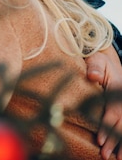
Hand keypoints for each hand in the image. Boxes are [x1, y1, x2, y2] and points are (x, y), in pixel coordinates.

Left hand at [86, 45, 121, 159]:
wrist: (107, 61)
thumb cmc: (98, 62)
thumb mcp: (96, 60)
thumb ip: (95, 68)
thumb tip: (91, 76)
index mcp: (118, 89)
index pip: (113, 111)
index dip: (106, 126)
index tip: (99, 139)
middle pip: (120, 123)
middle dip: (114, 140)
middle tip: (105, 154)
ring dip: (121, 144)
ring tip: (116, 158)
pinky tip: (121, 152)